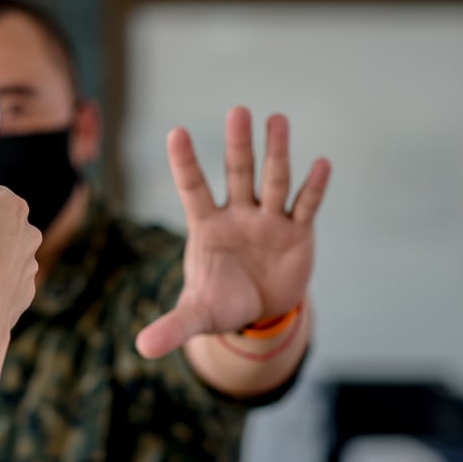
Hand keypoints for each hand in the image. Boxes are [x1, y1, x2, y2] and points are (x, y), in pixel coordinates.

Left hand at [136, 106, 330, 358]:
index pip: (193, 188)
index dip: (185, 162)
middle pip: (237, 173)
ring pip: (272, 181)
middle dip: (238, 145)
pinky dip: (314, 188)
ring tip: (277, 119)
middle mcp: (237, 216)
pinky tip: (321, 164)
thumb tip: (141, 350)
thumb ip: (172, 327)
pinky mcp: (297, 234)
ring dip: (276, 153)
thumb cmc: (220, 303)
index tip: (175, 132)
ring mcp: (268, 221)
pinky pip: (306, 207)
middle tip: (237, 111)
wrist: (259, 313)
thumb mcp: (196, 316)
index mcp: (207, 227)